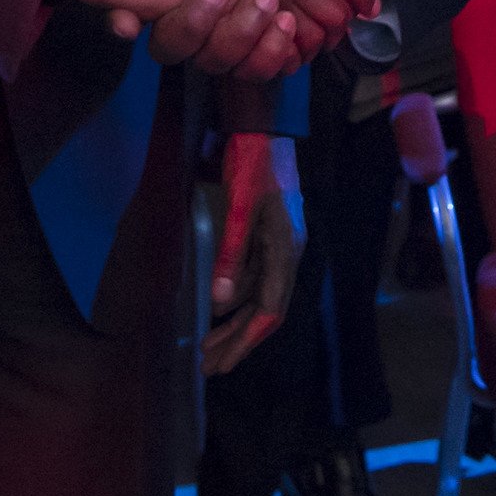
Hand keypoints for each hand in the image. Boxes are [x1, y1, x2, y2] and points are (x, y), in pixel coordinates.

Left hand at [201, 133, 305, 373]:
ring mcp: (280, 244)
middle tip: (208, 367)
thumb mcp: (239, 208)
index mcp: (287, 250)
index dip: (244, 342)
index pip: (269, 311)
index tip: (221, 366)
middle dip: (237, 341)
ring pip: (259, 296)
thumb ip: (231, 254)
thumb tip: (219, 304)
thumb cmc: (253, 164)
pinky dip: (236, 298)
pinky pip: (254, 278)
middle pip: (265, 310)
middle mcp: (288, 253)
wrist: (265, 128)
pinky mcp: (270, 235)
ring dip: (234, 323)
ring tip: (207, 346)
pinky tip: (219, 307)